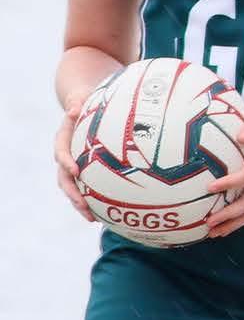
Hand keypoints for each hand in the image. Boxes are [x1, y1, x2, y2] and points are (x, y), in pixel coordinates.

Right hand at [53, 101, 90, 220]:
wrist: (80, 108)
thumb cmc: (83, 103)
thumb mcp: (79, 100)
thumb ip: (77, 103)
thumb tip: (74, 107)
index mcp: (63, 140)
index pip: (61, 152)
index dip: (66, 162)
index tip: (75, 170)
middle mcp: (66, 156)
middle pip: (64, 178)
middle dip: (72, 193)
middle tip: (83, 205)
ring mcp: (74, 166)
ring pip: (74, 188)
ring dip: (81, 204)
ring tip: (92, 219)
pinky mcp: (85, 172)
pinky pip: (87, 188)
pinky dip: (95, 201)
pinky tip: (107, 215)